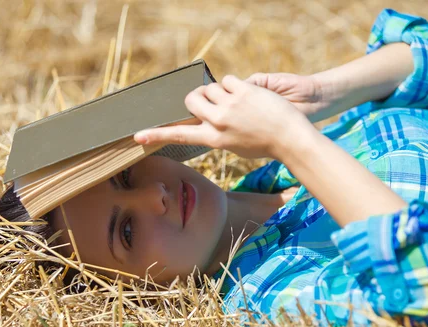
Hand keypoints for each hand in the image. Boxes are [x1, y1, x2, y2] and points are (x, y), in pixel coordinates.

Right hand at [134, 75, 316, 160]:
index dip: (157, 134)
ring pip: (209, 88)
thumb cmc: (264, 144)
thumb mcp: (235, 146)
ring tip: (238, 102)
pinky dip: (235, 85)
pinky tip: (249, 96)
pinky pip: (227, 80)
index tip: (138, 135)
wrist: (290, 137)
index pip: (180, 135)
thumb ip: (217, 133)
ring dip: (219, 91)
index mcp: (213, 140)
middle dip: (198, 97)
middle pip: (191, 100)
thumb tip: (206, 118)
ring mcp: (229, 106)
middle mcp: (217, 122)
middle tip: (210, 100)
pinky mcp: (242, 91)